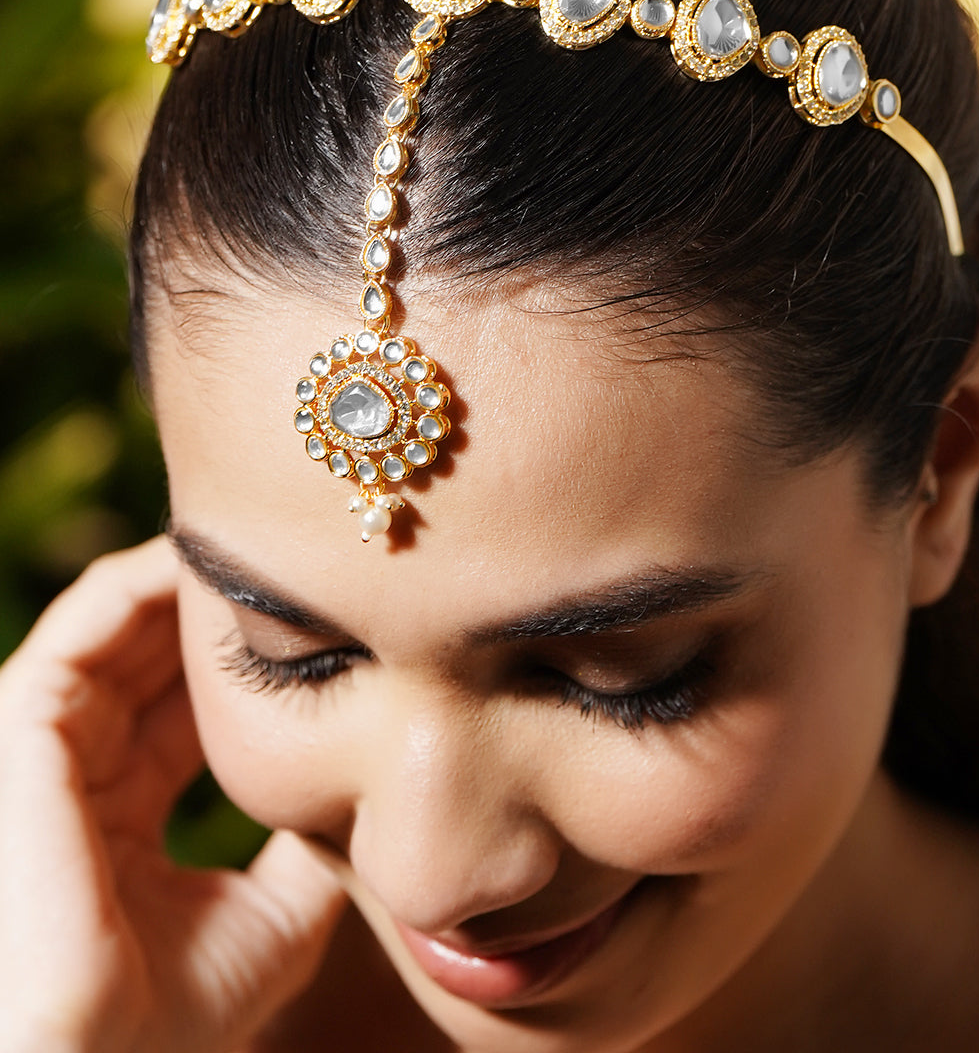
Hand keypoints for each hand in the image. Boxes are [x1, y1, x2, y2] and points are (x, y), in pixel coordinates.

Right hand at [0, 537, 347, 1052]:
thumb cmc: (166, 1020)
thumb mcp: (272, 917)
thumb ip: (307, 848)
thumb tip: (370, 791)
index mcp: (121, 818)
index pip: (182, 714)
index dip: (245, 667)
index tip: (321, 619)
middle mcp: (78, 774)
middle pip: (152, 658)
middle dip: (218, 610)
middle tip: (296, 559)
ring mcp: (45, 748)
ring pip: (120, 625)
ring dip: (188, 582)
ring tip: (262, 545)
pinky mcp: (21, 725)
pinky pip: (83, 624)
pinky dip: (142, 581)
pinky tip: (208, 563)